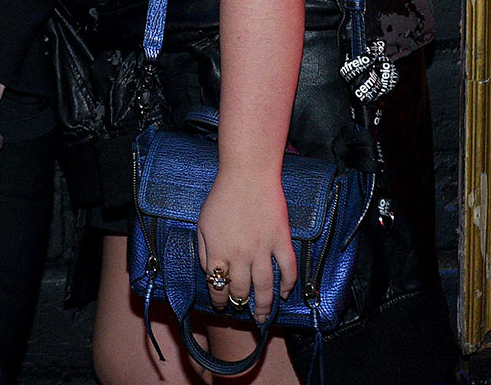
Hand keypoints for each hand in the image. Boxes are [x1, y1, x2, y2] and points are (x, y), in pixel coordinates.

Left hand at [196, 167, 296, 324]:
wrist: (247, 173)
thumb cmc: (222, 195)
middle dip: (240, 305)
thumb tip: (208, 272)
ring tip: (263, 316)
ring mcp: (263, 248)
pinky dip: (287, 284)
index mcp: (218, 250)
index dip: (219, 299)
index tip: (221, 305)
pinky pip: (287, 269)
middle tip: (242, 312)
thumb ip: (203, 250)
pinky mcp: (281, 240)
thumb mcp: (202, 222)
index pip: (217, 285)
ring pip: (264, 287)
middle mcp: (240, 254)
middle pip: (241, 290)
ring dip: (264, 306)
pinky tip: (284, 293)